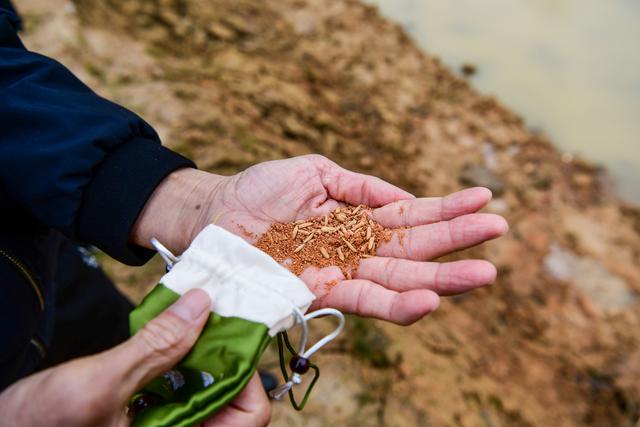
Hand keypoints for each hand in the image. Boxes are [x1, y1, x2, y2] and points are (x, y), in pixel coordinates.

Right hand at [0, 290, 270, 426]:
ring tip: (189, 319)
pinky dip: (177, 358)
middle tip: (211, 316)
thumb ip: (156, 347)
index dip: (248, 375)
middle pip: (230, 398)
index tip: (234, 335)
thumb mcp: (100, 383)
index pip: (247, 416)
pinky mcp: (149, 416)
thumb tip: (200, 306)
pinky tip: (165, 334)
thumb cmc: (37, 426)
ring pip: (204, 388)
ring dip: (199, 352)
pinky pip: (178, 386)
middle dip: (222, 355)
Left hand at [133, 155, 507, 324]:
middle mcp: (356, 250)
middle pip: (415, 251)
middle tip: (500, 237)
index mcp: (359, 220)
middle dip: (457, 244)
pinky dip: (396, 305)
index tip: (486, 201)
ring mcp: (340, 274)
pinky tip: (428, 301)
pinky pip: (362, 301)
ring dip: (441, 281)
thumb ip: (361, 186)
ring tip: (483, 274)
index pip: (412, 217)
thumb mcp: (316, 172)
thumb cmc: (261, 191)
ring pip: (399, 281)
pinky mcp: (318, 293)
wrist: (216, 213)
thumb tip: (406, 198)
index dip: (448, 211)